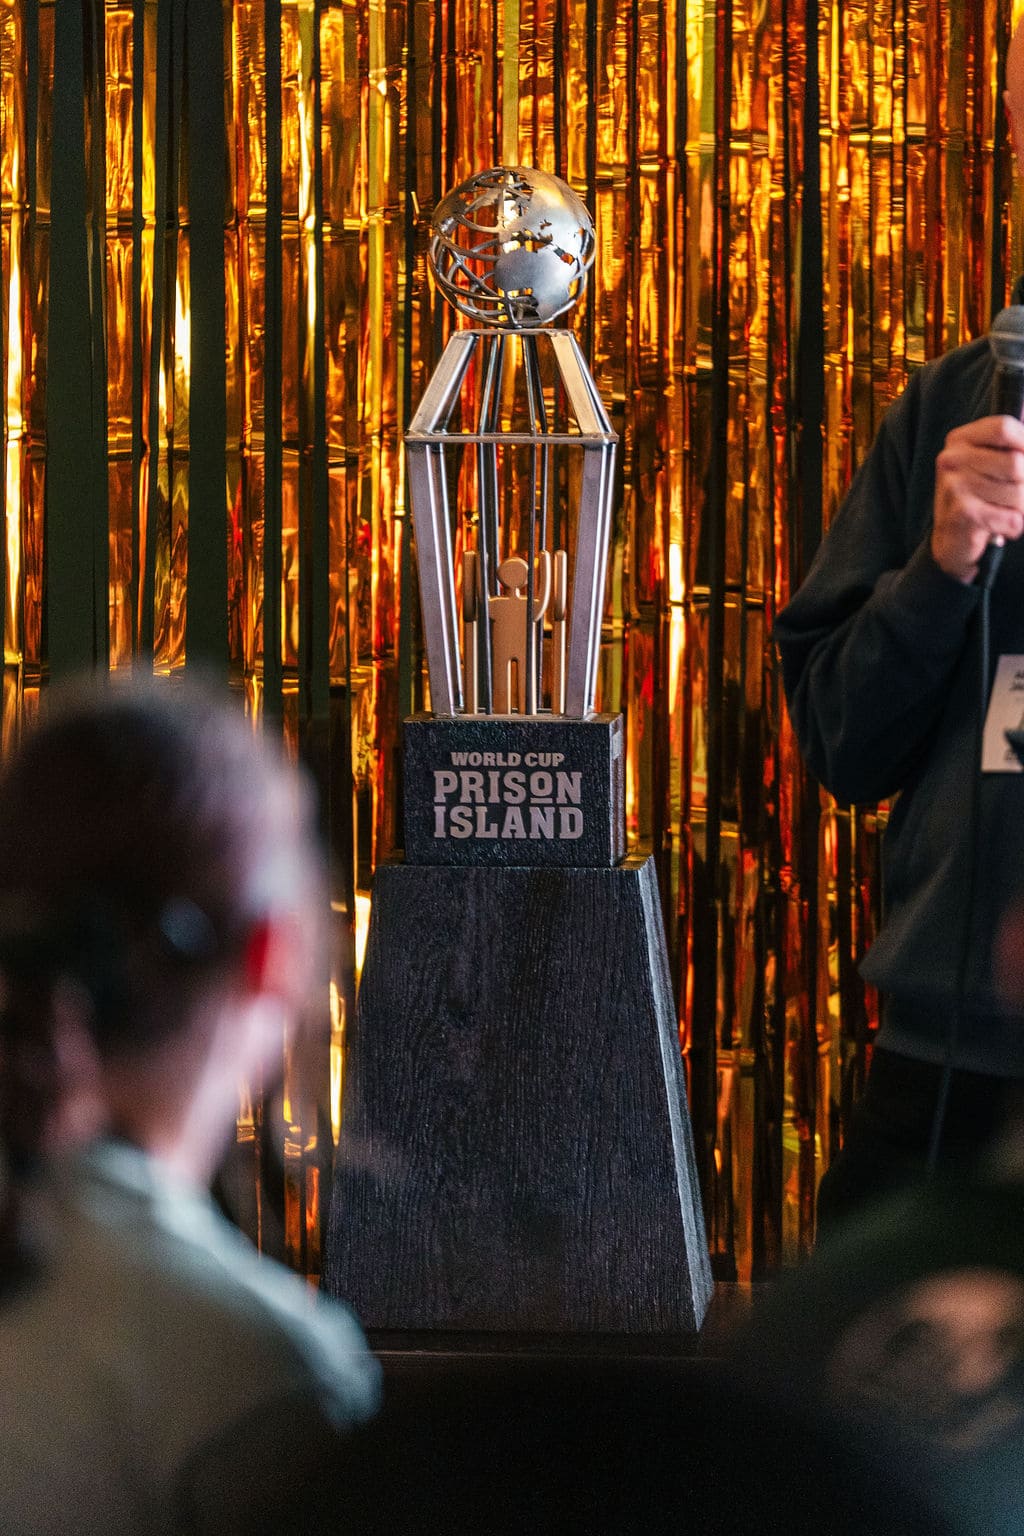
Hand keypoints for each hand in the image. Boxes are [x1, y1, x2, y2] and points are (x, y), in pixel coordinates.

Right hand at [932, 415, 1023, 582]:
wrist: (951, 539)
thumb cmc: (979, 497)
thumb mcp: (991, 463)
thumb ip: (1012, 446)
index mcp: (959, 440)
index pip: (1004, 427)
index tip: (1023, 461)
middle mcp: (951, 459)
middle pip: (1016, 463)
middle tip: (1016, 496)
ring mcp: (954, 486)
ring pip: (1018, 492)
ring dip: (1021, 508)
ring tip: (1007, 512)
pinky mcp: (962, 513)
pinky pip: (1010, 518)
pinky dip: (1013, 526)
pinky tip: (1000, 526)